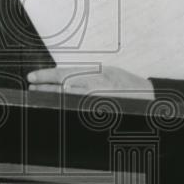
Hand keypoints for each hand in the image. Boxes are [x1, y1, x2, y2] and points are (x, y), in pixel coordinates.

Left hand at [27, 66, 154, 100]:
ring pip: (68, 98)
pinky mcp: (100, 111)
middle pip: (62, 87)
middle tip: (33, 87)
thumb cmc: (129, 85)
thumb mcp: (108, 73)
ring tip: (40, 94)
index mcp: (97, 73)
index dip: (46, 76)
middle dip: (45, 88)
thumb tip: (65, 80)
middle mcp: (97, 86)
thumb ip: (87, 75)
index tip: (32, 77)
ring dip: (52, 97)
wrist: (150, 97)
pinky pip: (78, 108)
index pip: (65, 73)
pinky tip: (58, 105)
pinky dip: (67, 105)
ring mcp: (98, 100)